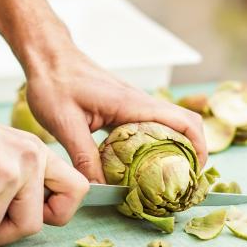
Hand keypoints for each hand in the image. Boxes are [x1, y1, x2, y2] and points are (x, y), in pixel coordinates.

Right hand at [0, 98, 88, 246]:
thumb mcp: (4, 148)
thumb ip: (21, 178)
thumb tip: (30, 217)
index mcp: (37, 153)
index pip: (77, 189)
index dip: (59, 212)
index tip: (35, 213)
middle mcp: (27, 163)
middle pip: (32, 226)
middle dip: (2, 233)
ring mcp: (4, 177)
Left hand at [25, 50, 206, 182]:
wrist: (48, 57)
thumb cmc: (54, 83)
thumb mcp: (65, 124)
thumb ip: (84, 157)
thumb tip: (99, 189)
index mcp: (131, 103)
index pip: (182, 121)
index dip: (198, 147)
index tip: (194, 174)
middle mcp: (138, 101)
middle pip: (184, 123)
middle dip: (191, 151)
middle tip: (181, 182)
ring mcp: (132, 103)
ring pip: (169, 124)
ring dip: (174, 148)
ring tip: (164, 178)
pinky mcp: (122, 107)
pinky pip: (150, 125)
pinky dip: (155, 143)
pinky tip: (138, 164)